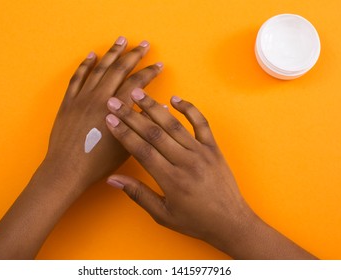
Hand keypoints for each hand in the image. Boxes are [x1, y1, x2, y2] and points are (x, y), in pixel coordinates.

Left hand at [0, 38, 162, 258]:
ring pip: (99, 68)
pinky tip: (91, 56)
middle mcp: (99, 97)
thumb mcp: (126, 145)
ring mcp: (82, 97)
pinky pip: (77, 78)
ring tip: (120, 40)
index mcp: (116, 108)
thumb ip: (140, 124)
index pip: (137, 83)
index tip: (159, 64)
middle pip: (119, 69)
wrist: (67, 169)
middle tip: (143, 43)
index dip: (150, 72)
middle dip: (133, 55)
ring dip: (111, 53)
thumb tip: (157, 109)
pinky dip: (84, 65)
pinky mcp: (68, 102)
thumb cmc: (98, 162)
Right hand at [105, 89, 316, 258]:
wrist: (231, 222)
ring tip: (137, 93)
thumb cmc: (196, 221)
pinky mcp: (213, 148)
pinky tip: (175, 99)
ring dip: (154, 107)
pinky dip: (189, 109)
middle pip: (154, 133)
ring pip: (173, 124)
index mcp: (171, 180)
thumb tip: (113, 179)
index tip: (109, 120)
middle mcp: (185, 161)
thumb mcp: (163, 215)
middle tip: (115, 102)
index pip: (142, 150)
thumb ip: (138, 194)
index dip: (124, 133)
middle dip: (131, 116)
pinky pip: (201, 123)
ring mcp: (201, 152)